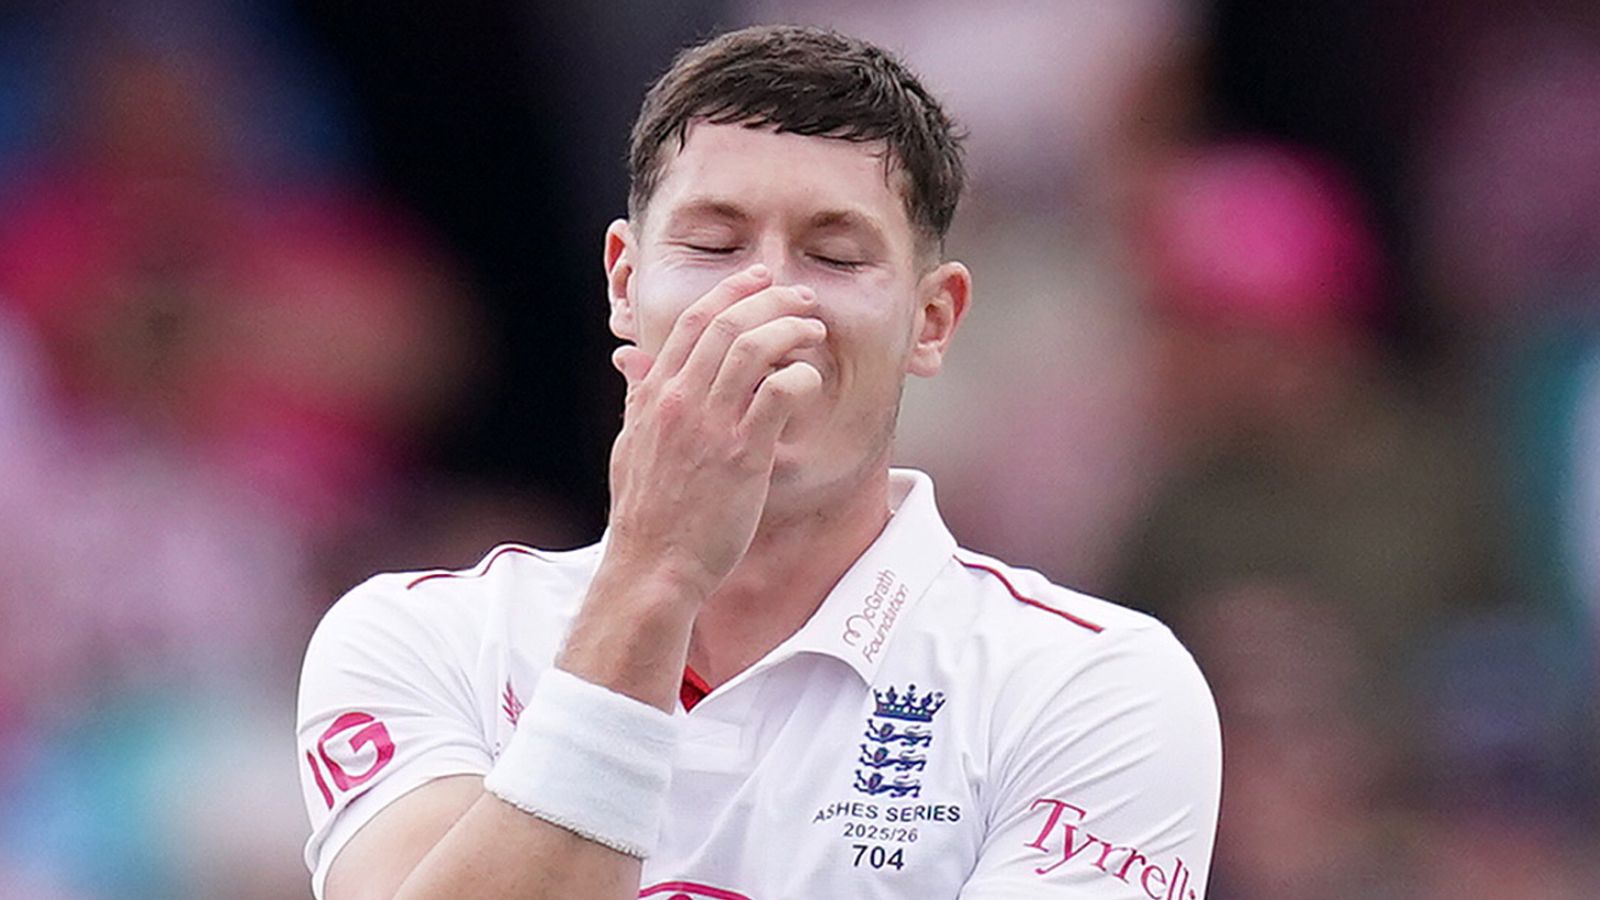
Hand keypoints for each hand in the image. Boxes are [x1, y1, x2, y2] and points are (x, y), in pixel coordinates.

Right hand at [602, 264, 825, 599]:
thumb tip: (632, 363)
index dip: (730, 292)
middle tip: (800, 298)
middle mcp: (678, 401)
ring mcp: (710, 426)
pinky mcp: (742, 455)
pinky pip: (777, 394)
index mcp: (653, 396)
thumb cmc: (646, 514)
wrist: (653, 566)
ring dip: (790, 329)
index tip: (759, 280)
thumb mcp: (630, 445)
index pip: (691, 322)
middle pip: (726, 324)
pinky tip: (810, 381)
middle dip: (770, 299)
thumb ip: (637, 399)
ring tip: (814, 329)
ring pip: (753, 348)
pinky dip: (799, 377)